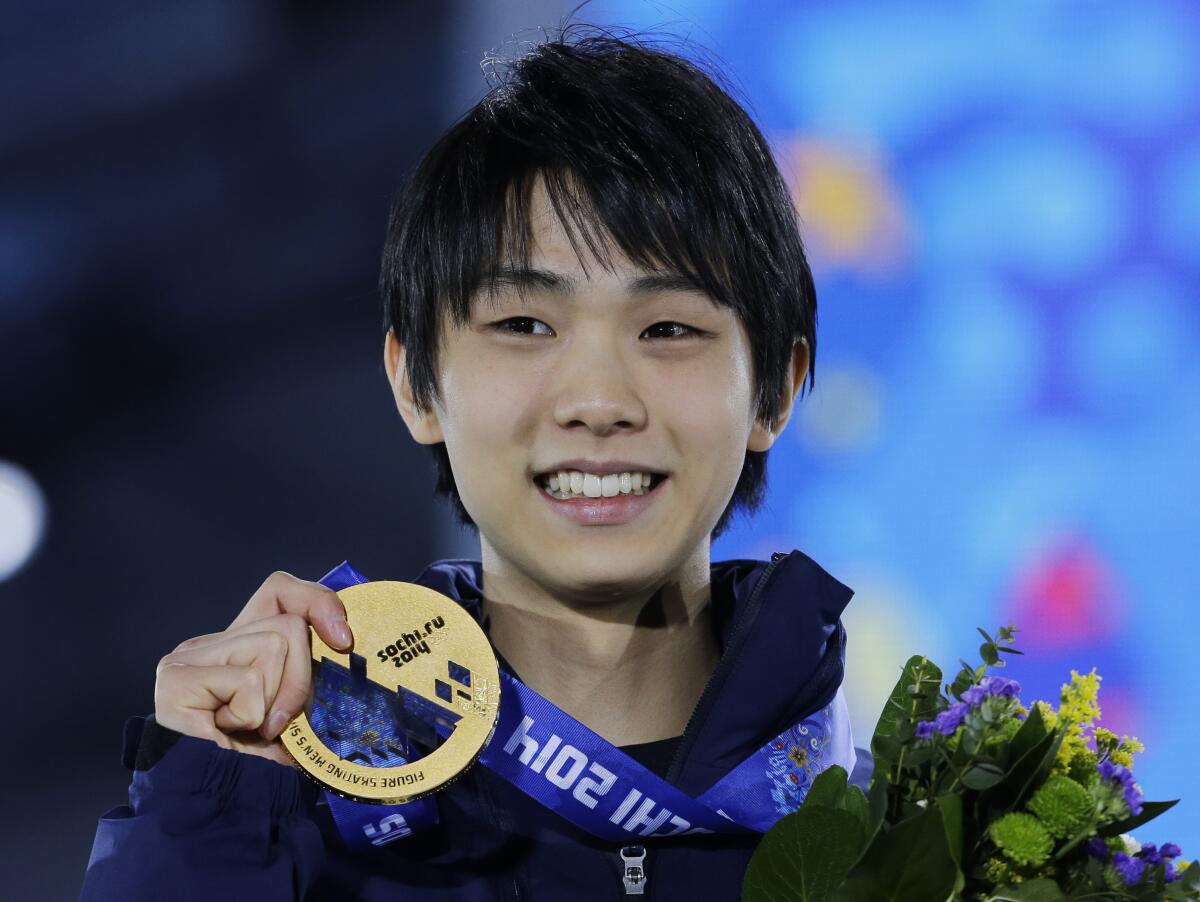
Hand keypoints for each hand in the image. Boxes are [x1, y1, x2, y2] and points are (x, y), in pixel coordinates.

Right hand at [153, 571, 353, 765]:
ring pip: (274, 646)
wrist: (212, 813)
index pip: (280, 590)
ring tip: (247, 730)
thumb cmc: (255, 767)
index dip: (317, 603)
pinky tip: (225, 735)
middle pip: (288, 626)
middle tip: (275, 724)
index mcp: (234, 645)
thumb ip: (306, 671)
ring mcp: (185, 658)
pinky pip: (249, 681)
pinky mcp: (176, 679)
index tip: (342, 640)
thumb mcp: (294, 710)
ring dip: (274, 702)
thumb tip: (343, 638)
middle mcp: (206, 644)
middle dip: (298, 681)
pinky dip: (251, 716)